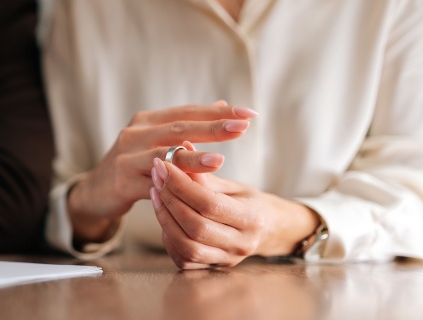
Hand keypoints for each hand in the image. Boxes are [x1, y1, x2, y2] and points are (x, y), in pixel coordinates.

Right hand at [68, 101, 257, 242]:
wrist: (95, 192)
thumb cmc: (132, 165)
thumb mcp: (155, 141)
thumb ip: (185, 126)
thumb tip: (222, 104)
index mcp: (147, 121)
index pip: (188, 112)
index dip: (218, 111)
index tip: (249, 113)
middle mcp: (135, 133)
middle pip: (179, 128)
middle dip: (212, 127)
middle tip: (242, 126)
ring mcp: (126, 157)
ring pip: (164, 155)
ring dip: (193, 157)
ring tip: (220, 159)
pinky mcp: (122, 181)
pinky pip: (151, 182)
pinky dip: (172, 183)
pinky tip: (191, 187)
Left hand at [149, 143, 319, 268]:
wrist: (266, 229)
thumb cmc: (247, 201)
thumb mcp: (232, 185)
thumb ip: (205, 174)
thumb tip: (181, 147)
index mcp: (252, 218)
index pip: (209, 203)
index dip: (182, 184)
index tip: (164, 165)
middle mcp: (241, 244)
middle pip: (196, 226)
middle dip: (170, 199)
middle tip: (156, 177)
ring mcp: (226, 259)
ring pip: (187, 246)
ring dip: (165, 218)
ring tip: (156, 194)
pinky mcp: (211, 267)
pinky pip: (183, 258)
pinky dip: (168, 236)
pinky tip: (164, 215)